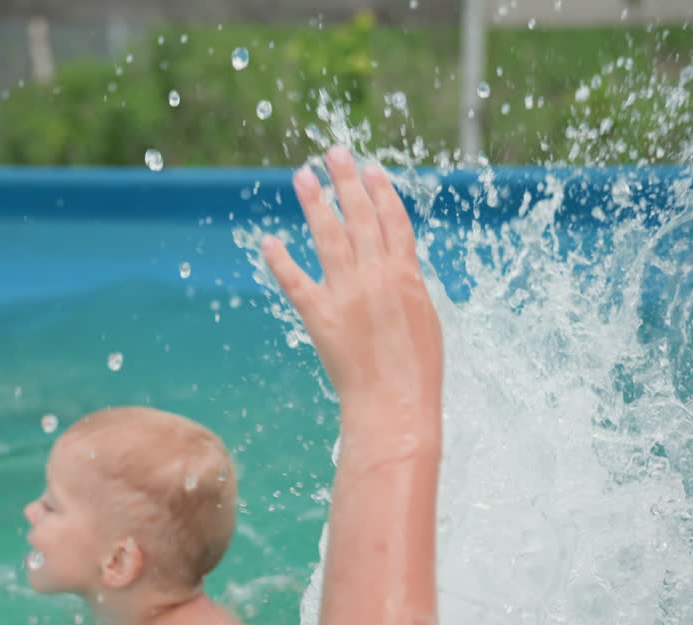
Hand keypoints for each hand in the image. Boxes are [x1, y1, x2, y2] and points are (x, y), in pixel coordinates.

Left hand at [261, 146, 442, 444]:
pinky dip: (280, 261)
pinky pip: (295, 282)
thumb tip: (396, 266)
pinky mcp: (319, 316)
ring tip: (303, 177)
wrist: (396, 403)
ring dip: (315, 204)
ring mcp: (346, 293)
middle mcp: (375, 275)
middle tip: (334, 153)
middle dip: (346, 182)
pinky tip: (269, 241)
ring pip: (328, 237)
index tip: (370, 168)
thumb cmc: (418, 370)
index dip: (380, 192)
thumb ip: (406, 287)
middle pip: (359, 217)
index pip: (392, 221)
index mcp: (406, 275)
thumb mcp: (424, 319)